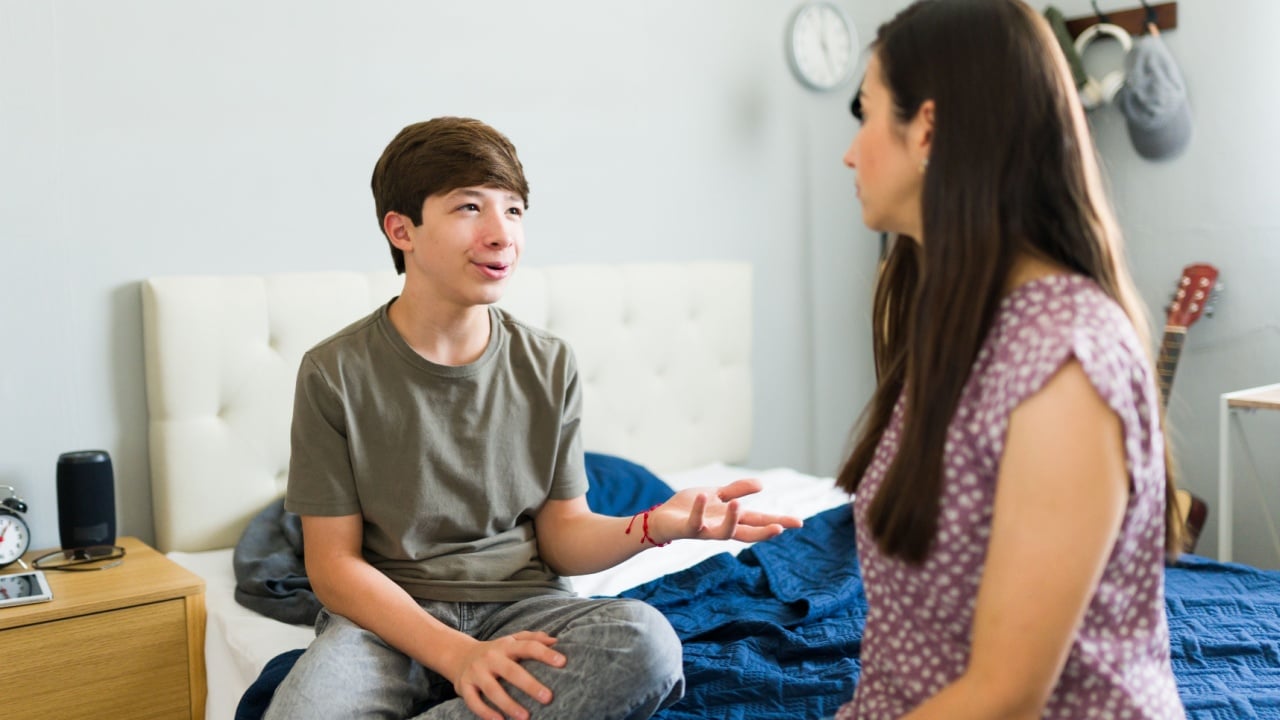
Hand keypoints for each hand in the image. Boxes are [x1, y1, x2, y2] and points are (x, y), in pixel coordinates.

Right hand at [449, 631, 564, 719]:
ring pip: (493, 690)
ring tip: (526, 717)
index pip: (528, 647)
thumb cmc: (496, 651)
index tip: (563, 662)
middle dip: (530, 685)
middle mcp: (491, 657)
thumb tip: (555, 641)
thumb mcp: (512, 640)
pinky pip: (474, 702)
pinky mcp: (464, 686)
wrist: (459, 655)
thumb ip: (533, 638)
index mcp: (506, 645)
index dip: (545, 653)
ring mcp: (476, 672)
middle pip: (511, 671)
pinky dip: (486, 713)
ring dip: (509, 704)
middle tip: (548, 698)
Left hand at [649, 479, 802, 544]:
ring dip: (732, 519)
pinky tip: (705, 496)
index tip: (799, 523)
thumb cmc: (689, 508)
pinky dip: (699, 510)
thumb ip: (737, 491)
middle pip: (747, 533)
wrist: (661, 519)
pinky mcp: (687, 529)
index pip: (759, 521)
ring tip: (739, 505)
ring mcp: (705, 530)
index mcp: (730, 519)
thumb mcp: (717, 495)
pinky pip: (695, 522)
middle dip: (764, 531)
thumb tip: (762, 486)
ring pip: (723, 532)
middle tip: (781, 528)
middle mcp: (721, 528)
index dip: (778, 522)